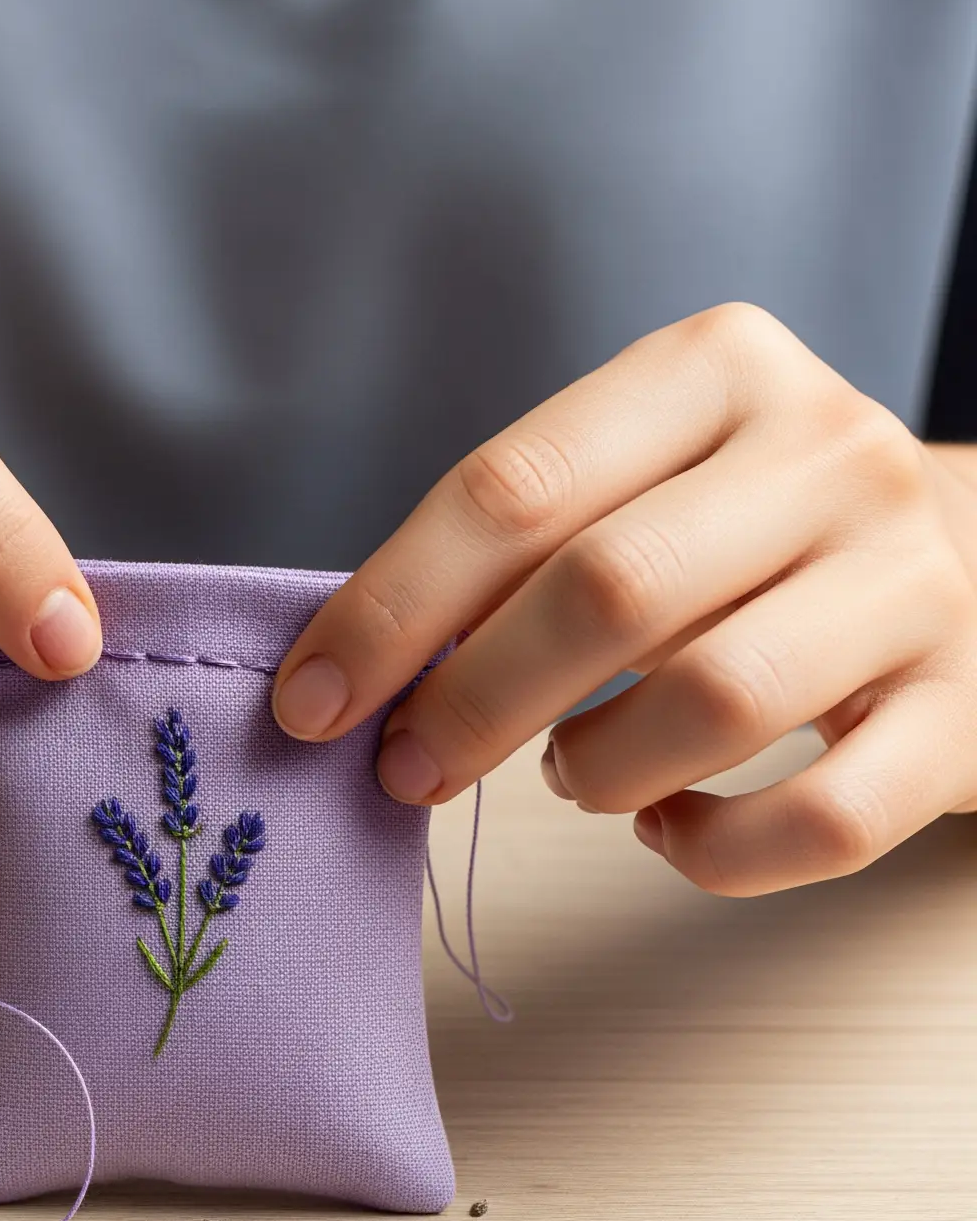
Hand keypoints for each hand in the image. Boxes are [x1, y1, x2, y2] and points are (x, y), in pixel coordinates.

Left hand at [271, 305, 976, 893]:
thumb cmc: (753, 541)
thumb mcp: (646, 486)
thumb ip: (522, 549)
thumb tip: (353, 674)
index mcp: (722, 369)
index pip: (516, 487)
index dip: (390, 608)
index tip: (309, 702)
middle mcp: (831, 453)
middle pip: (608, 589)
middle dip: (471, 699)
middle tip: (407, 770)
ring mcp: (912, 581)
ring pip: (714, 703)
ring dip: (595, 769)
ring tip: (566, 776)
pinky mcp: (962, 713)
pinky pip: (819, 820)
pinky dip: (713, 852)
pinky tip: (668, 829)